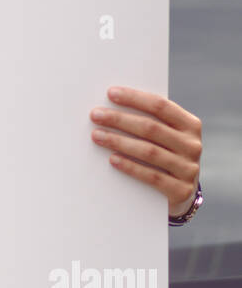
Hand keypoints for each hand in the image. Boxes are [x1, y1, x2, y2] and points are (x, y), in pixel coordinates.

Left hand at [89, 87, 200, 216]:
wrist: (182, 194)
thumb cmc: (166, 156)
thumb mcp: (166, 137)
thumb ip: (150, 122)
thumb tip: (112, 105)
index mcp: (190, 125)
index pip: (161, 106)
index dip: (135, 98)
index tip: (110, 93)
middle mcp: (193, 145)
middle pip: (151, 128)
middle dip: (120, 119)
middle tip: (96, 115)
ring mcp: (189, 169)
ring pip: (149, 151)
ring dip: (119, 142)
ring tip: (97, 136)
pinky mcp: (181, 190)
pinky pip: (152, 176)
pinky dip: (130, 166)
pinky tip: (112, 159)